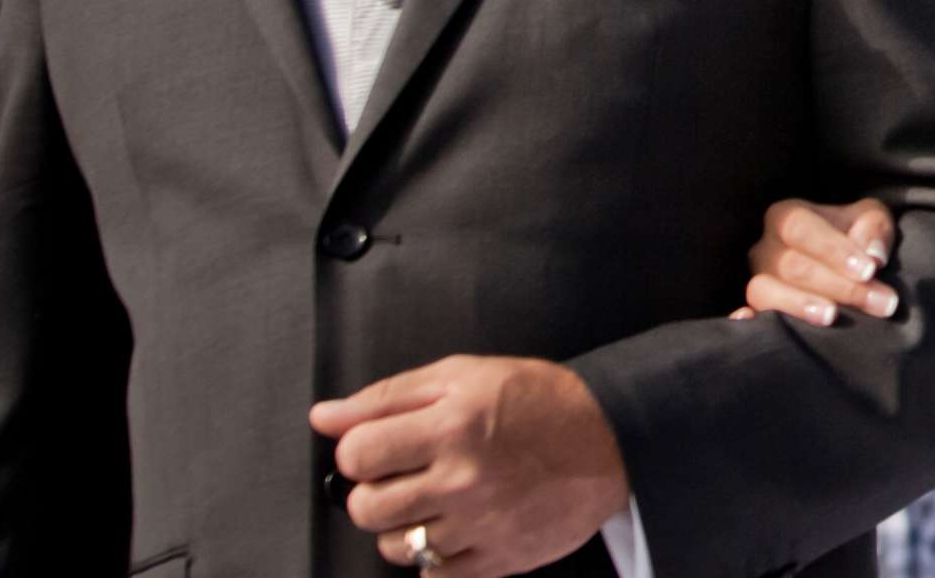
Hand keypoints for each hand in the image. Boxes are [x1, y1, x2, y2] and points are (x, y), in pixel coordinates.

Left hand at [308, 355, 628, 576]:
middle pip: (366, 507)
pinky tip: (453, 527)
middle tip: (404, 475)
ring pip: (395, 547)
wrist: (610, 438)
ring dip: (401, 526)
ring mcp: (481, 524)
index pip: (356, 454)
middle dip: (373, 491)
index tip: (380, 446)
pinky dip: (434, 556)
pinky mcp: (499, 559)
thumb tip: (324, 416)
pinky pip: (435, 574)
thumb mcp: (464, 375)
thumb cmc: (536, 400)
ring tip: (430, 502)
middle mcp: (463, 477)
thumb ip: (389, 396)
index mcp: (451, 423)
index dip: (360, 449)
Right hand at [732, 197, 900, 325]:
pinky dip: (748, 321)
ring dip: (800, 305)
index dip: (834, 250)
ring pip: (765, 292)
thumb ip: (874, 229)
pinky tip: (761, 323)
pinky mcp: (756, 311)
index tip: (869, 270)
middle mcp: (765, 247)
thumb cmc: (855, 236)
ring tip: (832, 316)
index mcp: (786, 216)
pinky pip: (749, 315)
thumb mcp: (871, 221)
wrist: (844, 262)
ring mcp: (757, 280)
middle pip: (792, 265)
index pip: (802, 228)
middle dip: (839, 286)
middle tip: (880, 302)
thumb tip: (873, 255)